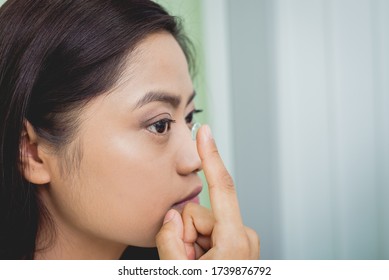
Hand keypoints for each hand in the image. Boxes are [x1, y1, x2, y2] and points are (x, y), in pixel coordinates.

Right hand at [156, 125, 259, 258]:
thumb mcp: (180, 271)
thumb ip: (168, 239)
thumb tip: (171, 217)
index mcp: (234, 241)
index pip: (221, 187)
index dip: (211, 156)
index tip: (206, 133)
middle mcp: (243, 235)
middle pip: (199, 212)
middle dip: (186, 234)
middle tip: (187, 261)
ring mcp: (241, 240)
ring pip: (202, 222)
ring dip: (192, 243)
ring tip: (196, 265)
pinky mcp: (237, 242)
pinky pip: (210, 231)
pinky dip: (200, 246)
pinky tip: (203, 263)